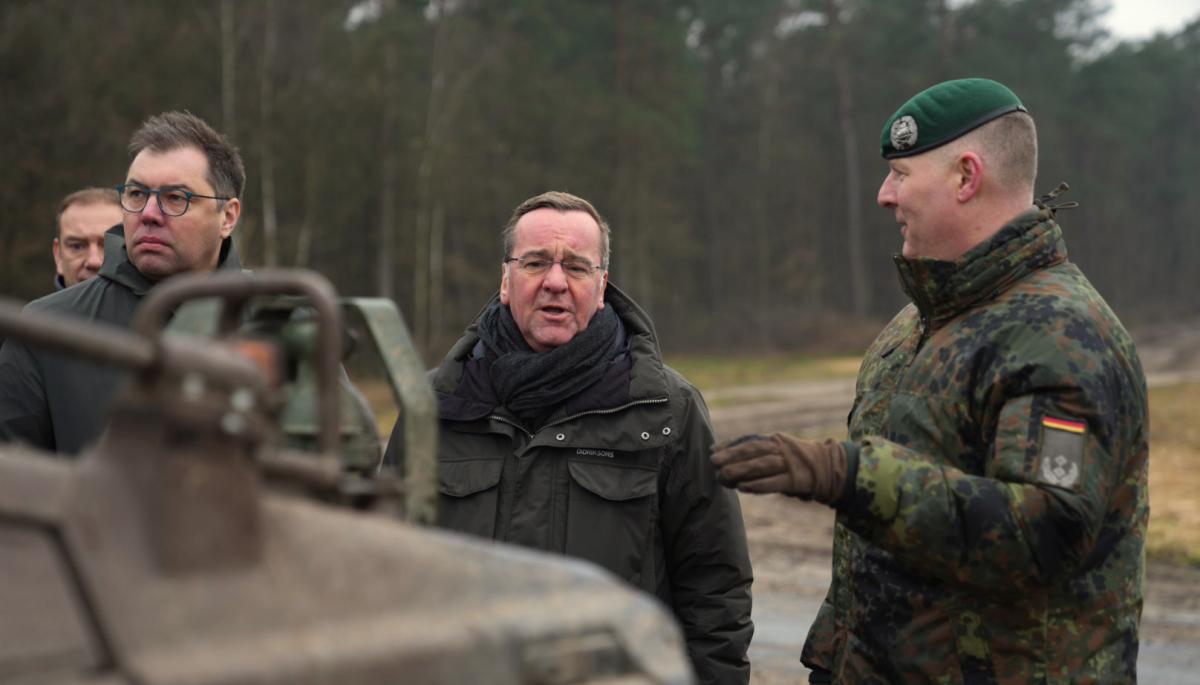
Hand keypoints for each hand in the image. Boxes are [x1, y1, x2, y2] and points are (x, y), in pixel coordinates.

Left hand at [711, 433, 849, 504]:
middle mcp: (781, 449)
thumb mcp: (777, 454)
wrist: (829, 468)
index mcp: (774, 440)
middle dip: (732, 455)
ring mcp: (790, 463)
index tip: (713, 450)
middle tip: (713, 462)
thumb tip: (725, 461)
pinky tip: (743, 487)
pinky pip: (775, 483)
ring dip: (741, 470)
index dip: (730, 445)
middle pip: (753, 450)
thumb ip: (755, 456)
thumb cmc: (795, 463)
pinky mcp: (797, 480)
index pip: (749, 441)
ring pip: (762, 465)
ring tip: (723, 476)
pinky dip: (758, 485)